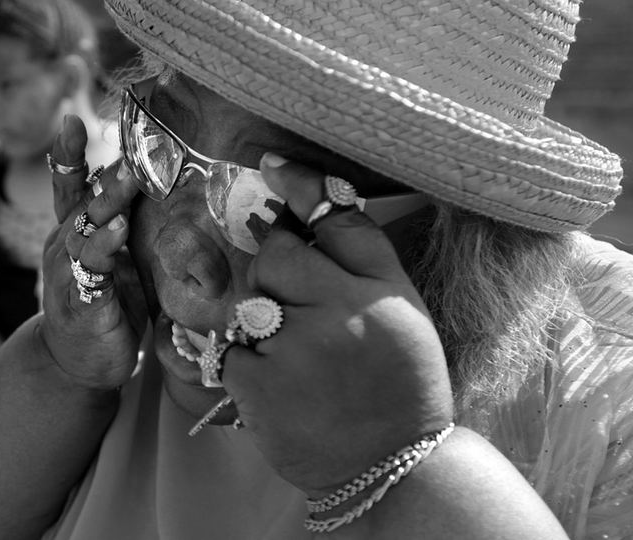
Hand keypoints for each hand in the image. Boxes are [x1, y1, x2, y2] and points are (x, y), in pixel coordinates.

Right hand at [38, 115, 143, 390]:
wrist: (79, 363)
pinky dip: (101, 251)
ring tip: (126, 180)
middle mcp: (65, 246)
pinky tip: (115, 234)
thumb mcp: (116, 259)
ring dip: (106, 204)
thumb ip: (127, 224)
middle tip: (132, 147)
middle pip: (85, 203)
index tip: (70, 119)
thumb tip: (167, 181)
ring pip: (84, 232)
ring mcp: (69, 274)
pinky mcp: (82, 304)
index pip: (69, 186)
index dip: (68, 154)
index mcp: (75, 231)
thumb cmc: (106, 304)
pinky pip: (89, 272)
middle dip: (107, 174)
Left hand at [221, 154, 453, 496]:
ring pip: (250, 302)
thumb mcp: (401, 313)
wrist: (390, 468)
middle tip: (300, 309)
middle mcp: (343, 311)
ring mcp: (297, 347)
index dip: (302, 186)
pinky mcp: (259, 383)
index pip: (338, 218)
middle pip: (277, 253)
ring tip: (302, 361)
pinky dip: (247, 364)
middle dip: (276, 270)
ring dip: (264, 323)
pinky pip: (232, 348)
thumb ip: (359, 260)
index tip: (273, 164)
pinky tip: (282, 388)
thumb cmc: (396, 384)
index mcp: (383, 291)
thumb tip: (306, 204)